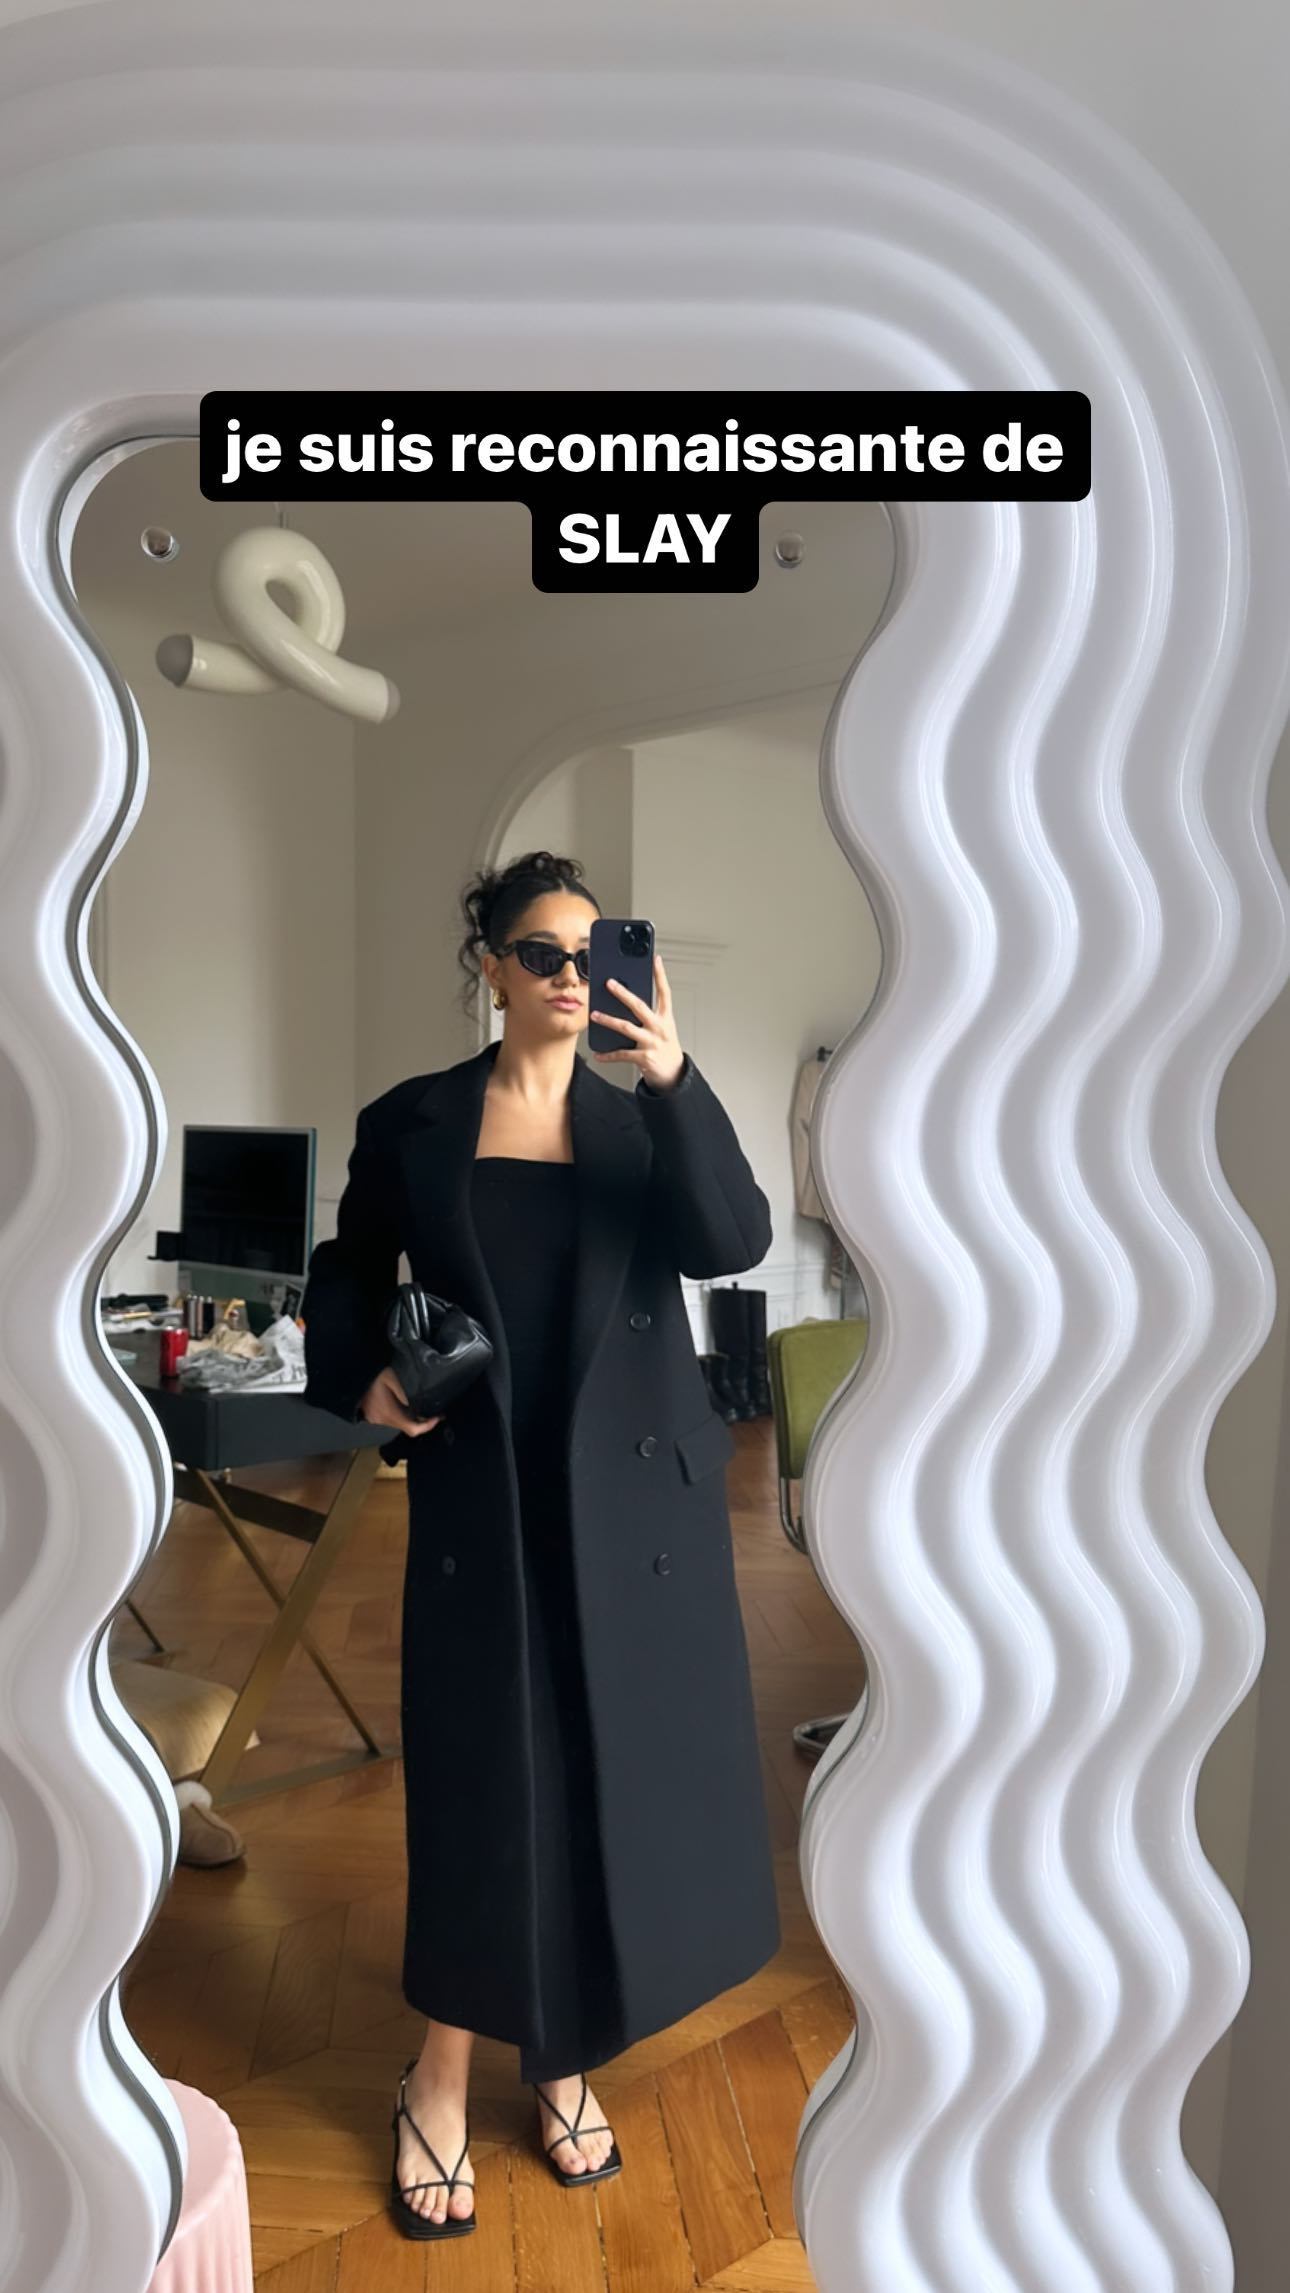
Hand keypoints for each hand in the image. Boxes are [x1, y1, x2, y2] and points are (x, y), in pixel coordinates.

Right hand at [358, 1365, 442, 1435]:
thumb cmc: (373, 1374)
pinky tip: (404, 1403)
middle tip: (434, 1409)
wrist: (350, 1373)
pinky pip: (390, 1418)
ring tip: (421, 1404)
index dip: (428, 1426)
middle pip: (406, 1426)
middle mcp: (381, 1420)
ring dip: (410, 1416)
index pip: (413, 1429)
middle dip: (421, 1420)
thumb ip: (406, 1391)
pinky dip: (400, 1413)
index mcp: (389, 1413)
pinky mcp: (370, 1415)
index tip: (439, 1417)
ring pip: (398, 1422)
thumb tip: (421, 1401)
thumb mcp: (392, 1377)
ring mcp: (374, 1419)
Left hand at [590, 951, 685, 1089]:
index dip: (661, 975)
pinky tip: (598, 1054)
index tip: (655, 960)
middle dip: (623, 994)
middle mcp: (660, 1028)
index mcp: (666, 1018)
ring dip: (608, 1020)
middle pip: (640, 1006)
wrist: (674, 1074)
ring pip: (626, 1027)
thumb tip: (628, 999)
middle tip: (609, 983)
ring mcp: (652, 1042)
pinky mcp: (644, 1058)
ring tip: (594, 1015)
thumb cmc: (665, 1047)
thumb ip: (649, 1013)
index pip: (665, 992)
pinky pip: (622, 1054)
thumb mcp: (663, 1027)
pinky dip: (608, 1055)